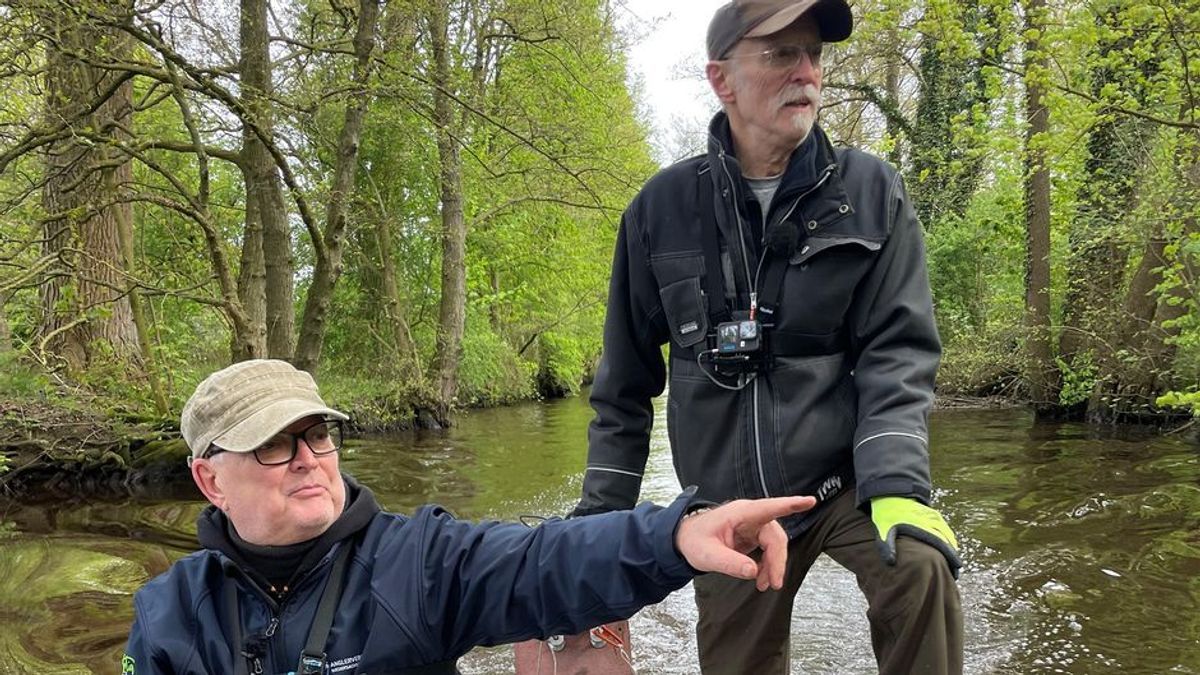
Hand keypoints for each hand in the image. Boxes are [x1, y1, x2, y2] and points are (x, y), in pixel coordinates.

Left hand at [675, 496, 815, 590]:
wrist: (684, 541)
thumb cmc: (694, 541)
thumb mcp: (708, 555)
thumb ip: (730, 563)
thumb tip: (753, 572)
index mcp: (740, 513)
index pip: (769, 507)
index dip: (791, 504)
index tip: (810, 501)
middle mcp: (750, 516)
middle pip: (775, 536)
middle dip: (778, 560)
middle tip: (775, 583)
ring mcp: (753, 526)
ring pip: (774, 544)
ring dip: (774, 565)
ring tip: (765, 585)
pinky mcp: (753, 536)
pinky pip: (768, 550)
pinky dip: (768, 565)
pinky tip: (762, 579)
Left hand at [870, 496, 961, 578]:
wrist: (891, 495)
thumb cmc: (887, 514)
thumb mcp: (883, 529)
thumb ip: (886, 546)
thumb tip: (890, 563)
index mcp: (920, 526)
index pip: (939, 545)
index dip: (948, 558)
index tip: (953, 571)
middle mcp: (930, 520)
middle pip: (947, 542)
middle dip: (952, 557)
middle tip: (955, 572)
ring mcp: (933, 516)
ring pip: (947, 535)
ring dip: (951, 548)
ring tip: (953, 563)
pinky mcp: (933, 514)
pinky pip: (945, 528)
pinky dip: (948, 538)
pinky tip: (950, 547)